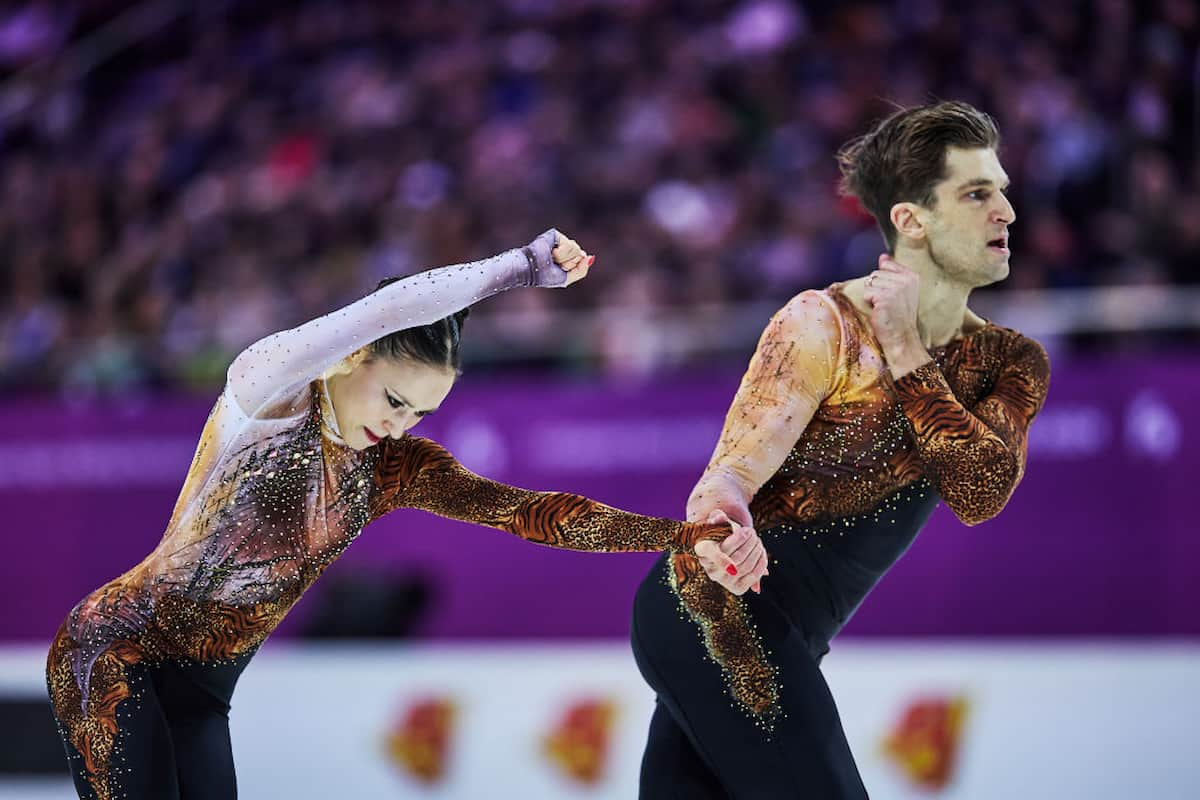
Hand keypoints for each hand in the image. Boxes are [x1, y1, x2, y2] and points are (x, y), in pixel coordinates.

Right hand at [526, 229, 594, 287]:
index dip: (572, 267)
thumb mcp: (567, 278)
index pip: (582, 259)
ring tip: (552, 259)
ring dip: (564, 259)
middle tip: (555, 264)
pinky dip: (561, 253)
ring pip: (576, 249)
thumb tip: (591, 257)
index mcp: (568, 257)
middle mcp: (565, 247)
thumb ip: (581, 270)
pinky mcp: (555, 234)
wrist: (530, 270)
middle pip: (580, 254)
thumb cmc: (544, 276)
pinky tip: (551, 253)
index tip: (559, 269)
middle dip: (569, 263)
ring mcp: (560, 240)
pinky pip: (569, 245)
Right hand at [693, 510, 768, 595]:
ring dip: (756, 550)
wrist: (725, 544)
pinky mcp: (737, 588)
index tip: (733, 568)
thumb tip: (719, 517)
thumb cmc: (721, 529)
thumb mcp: (718, 521)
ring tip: (757, 539)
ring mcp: (723, 581)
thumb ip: (717, 516)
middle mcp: (710, 569)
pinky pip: (753, 577)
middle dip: (748, 542)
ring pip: (745, 567)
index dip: (722, 561)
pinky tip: (762, 552)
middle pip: (735, 558)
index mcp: (702, 550)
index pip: (712, 555)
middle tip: (752, 531)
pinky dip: (762, 563)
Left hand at [864, 254, 929, 377]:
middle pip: (875, 273)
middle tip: (887, 303)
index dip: (883, 279)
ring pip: (869, 283)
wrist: (901, 336)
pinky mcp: (885, 297)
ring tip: (883, 306)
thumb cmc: (899, 315)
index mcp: (912, 276)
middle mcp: (906, 280)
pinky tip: (880, 310)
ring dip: (872, 296)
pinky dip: (869, 302)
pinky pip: (867, 293)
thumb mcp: (900, 290)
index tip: (891, 294)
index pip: (886, 264)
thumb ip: (892, 272)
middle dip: (876, 288)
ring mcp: (896, 288)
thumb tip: (883, 256)